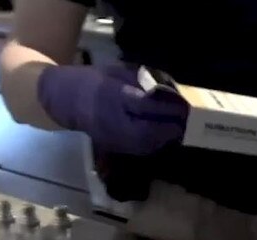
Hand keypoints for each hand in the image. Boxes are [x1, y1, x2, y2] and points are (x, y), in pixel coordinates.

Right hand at [38, 64, 188, 154]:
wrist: (65, 101)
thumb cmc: (94, 81)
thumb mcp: (118, 72)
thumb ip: (143, 82)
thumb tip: (170, 90)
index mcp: (112, 96)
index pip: (144, 105)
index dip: (167, 108)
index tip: (186, 106)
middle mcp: (112, 121)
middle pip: (148, 129)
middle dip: (172, 126)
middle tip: (191, 121)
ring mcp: (113, 138)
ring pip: (147, 144)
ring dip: (167, 138)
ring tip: (183, 129)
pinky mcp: (116, 148)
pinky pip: (141, 149)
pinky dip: (157, 143)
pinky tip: (168, 137)